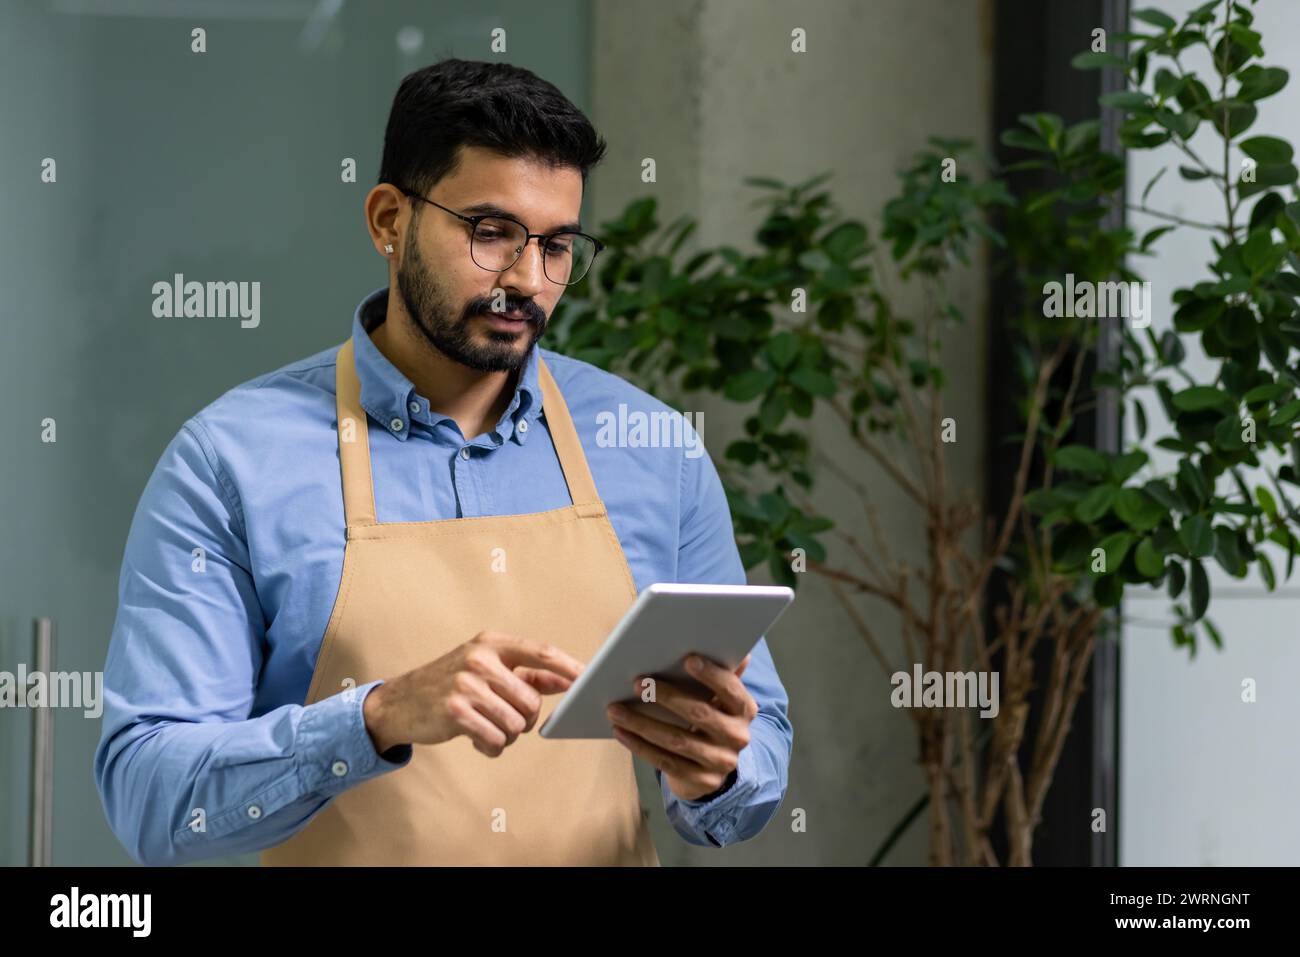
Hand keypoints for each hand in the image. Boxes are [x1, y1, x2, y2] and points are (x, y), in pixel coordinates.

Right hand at [363, 631, 584, 756]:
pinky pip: (495, 740)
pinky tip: (477, 740)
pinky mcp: (455, 712)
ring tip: (488, 728)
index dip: (567, 666)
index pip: (540, 652)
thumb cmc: (451, 684)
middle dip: (526, 719)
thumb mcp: (486, 669)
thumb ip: (527, 674)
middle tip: (507, 720)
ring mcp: (466, 685)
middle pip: (532, 700)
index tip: (588, 678)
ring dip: (507, 735)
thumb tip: (569, 680)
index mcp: (491, 643)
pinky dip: (492, 747)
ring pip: (516, 724)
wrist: (400, 702)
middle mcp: (479, 659)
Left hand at [606, 652, 756, 800]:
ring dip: (642, 723)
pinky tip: (621, 731)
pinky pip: (665, 762)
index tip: (688, 659)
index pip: (731, 690)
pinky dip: (640, 746)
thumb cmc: (711, 718)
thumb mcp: (720, 698)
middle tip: (637, 683)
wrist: (713, 767)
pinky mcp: (701, 781)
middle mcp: (738, 737)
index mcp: (744, 710)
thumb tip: (738, 651)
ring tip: (615, 709)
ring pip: (676, 740)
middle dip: (666, 696)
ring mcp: (720, 762)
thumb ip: (724, 674)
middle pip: (699, 714)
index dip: (711, 675)